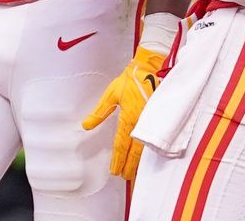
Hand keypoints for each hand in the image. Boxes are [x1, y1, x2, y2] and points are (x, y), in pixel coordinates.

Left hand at [83, 45, 164, 181]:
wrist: (149, 68)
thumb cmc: (130, 80)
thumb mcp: (111, 94)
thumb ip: (99, 112)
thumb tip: (86, 125)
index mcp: (128, 116)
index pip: (121, 144)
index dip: (118, 159)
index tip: (114, 170)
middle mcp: (141, 122)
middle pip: (135, 151)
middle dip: (129, 165)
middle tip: (123, 176)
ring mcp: (151, 121)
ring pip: (145, 148)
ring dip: (139, 162)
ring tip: (134, 173)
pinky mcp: (158, 118)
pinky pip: (153, 140)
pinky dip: (149, 152)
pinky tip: (147, 158)